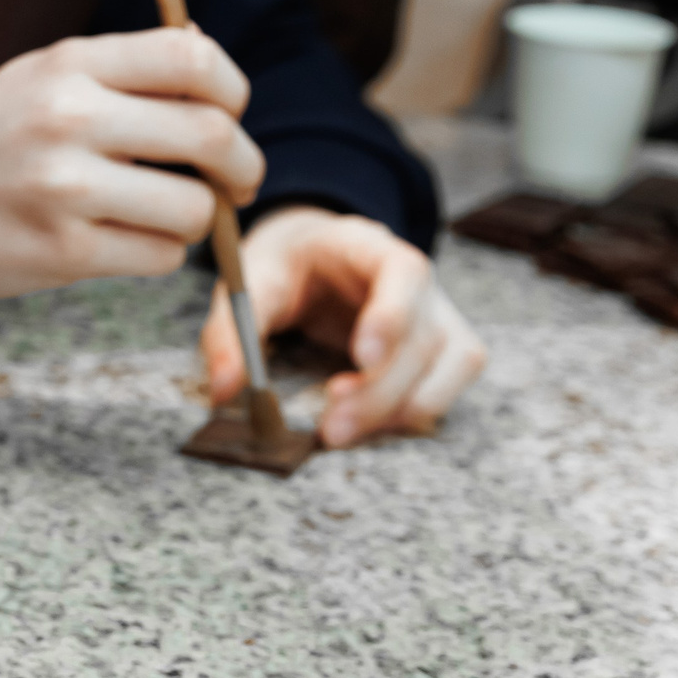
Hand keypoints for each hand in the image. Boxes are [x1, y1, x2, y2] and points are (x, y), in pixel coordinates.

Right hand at [0, 27, 264, 344]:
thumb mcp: (35, 78)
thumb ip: (117, 66)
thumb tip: (205, 44)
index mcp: (67, 65)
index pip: (193, 57)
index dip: (233, 90)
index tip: (230, 116)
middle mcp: (67, 119)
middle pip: (212, 134)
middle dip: (242, 166)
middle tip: (236, 183)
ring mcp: (64, 188)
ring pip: (195, 208)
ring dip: (197, 219)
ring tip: (162, 215)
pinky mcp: (63, 251)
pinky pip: (160, 257)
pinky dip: (159, 253)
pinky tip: (122, 241)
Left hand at [203, 206, 485, 446]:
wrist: (311, 258)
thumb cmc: (284, 268)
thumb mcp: (249, 284)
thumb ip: (232, 331)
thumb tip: (225, 389)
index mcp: (369, 247)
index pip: (403, 272)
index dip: (391, 315)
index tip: (362, 357)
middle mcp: (418, 281)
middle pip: (423, 335)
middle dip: (379, 390)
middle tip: (331, 427)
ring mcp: (439, 313)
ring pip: (449, 364)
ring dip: (399, 408)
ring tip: (339, 430)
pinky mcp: (444, 346)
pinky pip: (452, 382)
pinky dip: (417, 412)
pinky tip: (370, 425)